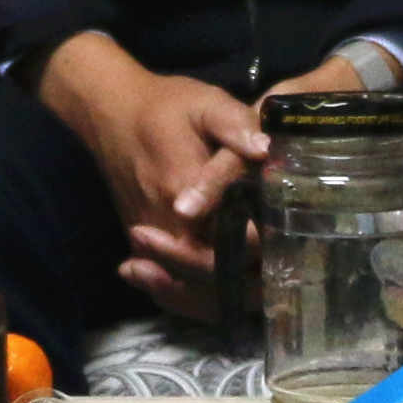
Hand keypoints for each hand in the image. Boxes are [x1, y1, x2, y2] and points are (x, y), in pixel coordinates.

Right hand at [39, 32, 274, 309]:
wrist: (109, 111)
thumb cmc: (164, 105)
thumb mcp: (205, 103)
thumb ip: (237, 125)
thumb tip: (267, 149)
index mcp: (187, 191)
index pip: (235, 240)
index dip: (268, 245)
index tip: (293, 238)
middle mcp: (168, 224)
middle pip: (215, 276)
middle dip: (253, 280)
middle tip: (288, 271)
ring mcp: (150, 238)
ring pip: (189, 291)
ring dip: (224, 297)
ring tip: (260, 293)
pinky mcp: (139, 240)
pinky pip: (162, 286)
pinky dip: (186, 300)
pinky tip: (213, 295)